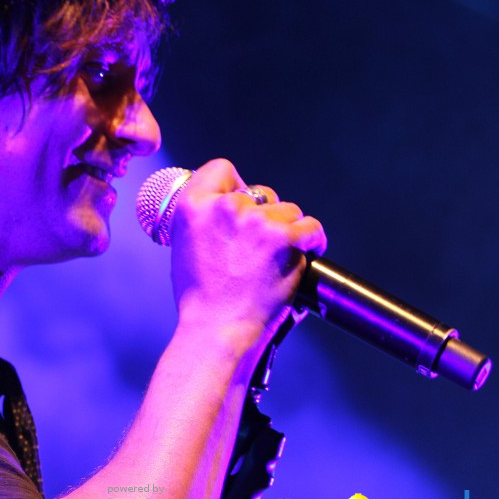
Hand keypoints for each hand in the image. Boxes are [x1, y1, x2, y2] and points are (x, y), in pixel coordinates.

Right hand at [169, 159, 326, 349]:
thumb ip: (204, 218)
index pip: (221, 169)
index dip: (235, 184)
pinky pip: (311, 227)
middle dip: (265, 215)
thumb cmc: (200, 296)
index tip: (243, 201)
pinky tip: (304, 254)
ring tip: (278, 258)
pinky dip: (312, 242)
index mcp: (193, 205)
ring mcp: (256, 221)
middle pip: (260, 193)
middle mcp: (224, 206)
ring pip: (288, 210)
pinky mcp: (284, 238)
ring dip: (288, 231)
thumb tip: (225, 206)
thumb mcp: (185, 244)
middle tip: (260, 246)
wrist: (216, 329)